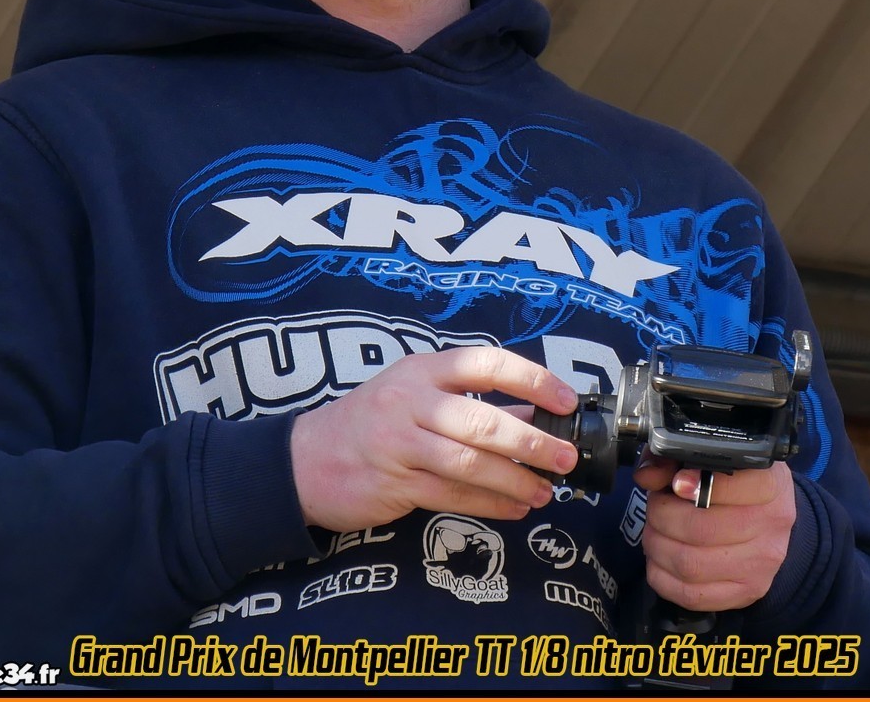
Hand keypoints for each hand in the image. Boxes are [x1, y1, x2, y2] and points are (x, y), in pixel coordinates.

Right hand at [289, 348, 579, 531]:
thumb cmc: (368, 422)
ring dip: (516, 480)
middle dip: (532, 442)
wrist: (304, 459)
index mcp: (421, 370)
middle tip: (565, 458)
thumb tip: (535, 412)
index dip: (532, 379)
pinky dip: (490, 504)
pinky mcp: (394, 483)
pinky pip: (452, 496)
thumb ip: (468, 400)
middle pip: (482, 420)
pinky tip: (514, 508)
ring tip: (544, 491)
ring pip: (470, 463)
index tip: (565, 400)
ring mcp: (399, 443)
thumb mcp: (413, 394)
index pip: (485, 363)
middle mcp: (410, 401)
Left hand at [634, 454, 796, 609]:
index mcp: (769, 484)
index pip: (728, 486)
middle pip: (698, 529)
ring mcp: (761, 564)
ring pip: (690, 564)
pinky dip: (663, 577)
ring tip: (655, 532)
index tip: (675, 483)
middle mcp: (771, 525)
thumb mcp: (713, 457)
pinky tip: (660, 560)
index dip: (693, 485)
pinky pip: (692, 596)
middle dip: (660, 516)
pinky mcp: (747, 592)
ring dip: (657, 546)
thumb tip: (647, 475)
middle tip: (656, 508)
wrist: (770, 517)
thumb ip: (675, 457)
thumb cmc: (734, 481)